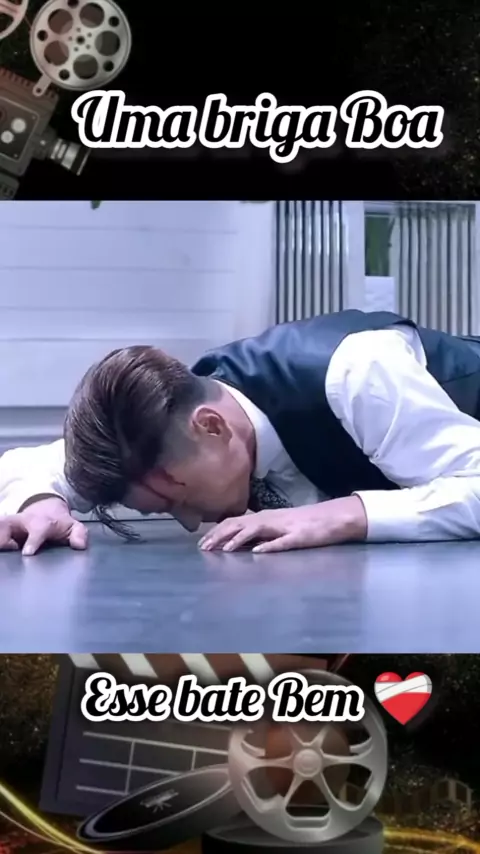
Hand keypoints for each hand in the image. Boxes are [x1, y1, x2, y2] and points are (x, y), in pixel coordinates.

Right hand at [0, 497, 87, 555]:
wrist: (46, 510)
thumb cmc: (58, 524)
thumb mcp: (72, 526)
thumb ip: (79, 534)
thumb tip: (79, 546)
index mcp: (42, 522)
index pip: (37, 530)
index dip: (32, 541)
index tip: (27, 553)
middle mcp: (22, 520)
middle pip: (6, 524)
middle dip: (3, 538)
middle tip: (9, 549)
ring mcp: (10, 523)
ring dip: (0, 540)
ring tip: (5, 551)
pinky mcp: (2, 527)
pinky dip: (0, 543)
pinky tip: (4, 551)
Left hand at [198, 496, 366, 552]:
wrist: (334, 517)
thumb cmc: (305, 524)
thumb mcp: (277, 528)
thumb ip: (259, 534)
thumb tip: (237, 543)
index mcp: (264, 518)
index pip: (234, 522)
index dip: (216, 532)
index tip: (201, 544)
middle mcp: (270, 519)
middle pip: (239, 524)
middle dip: (219, 536)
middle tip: (203, 549)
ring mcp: (284, 527)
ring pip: (255, 530)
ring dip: (237, 540)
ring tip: (222, 550)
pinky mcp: (299, 537)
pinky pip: (282, 542)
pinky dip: (268, 546)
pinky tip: (256, 552)